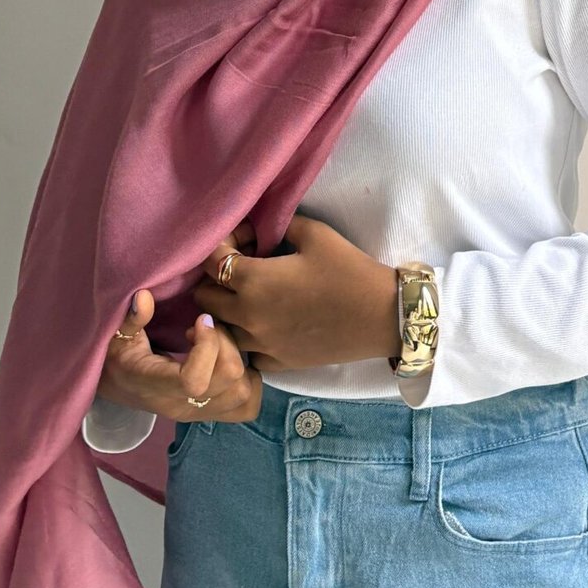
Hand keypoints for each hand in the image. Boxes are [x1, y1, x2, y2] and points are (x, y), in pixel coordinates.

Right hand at [98, 290, 262, 424]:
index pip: (194, 380)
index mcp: (154, 386)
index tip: (201, 319)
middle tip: (209, 328)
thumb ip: (131, 318)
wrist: (116, 386)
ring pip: (243, 394)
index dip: (208, 346)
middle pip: (229, 380)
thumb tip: (145, 296)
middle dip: (227, 344)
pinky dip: (249, 383)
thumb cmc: (116, 356)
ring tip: (218, 346)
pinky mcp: (211, 414)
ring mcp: (198, 414)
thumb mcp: (115, 335)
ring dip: (240, 361)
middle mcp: (180, 406)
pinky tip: (230, 362)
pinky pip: (247, 407)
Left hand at [190, 213, 402, 376]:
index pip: (211, 260)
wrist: (382, 316)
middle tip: (245, 267)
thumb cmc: (350, 270)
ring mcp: (261, 344)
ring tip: (254, 297)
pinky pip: (248, 352)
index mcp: (253, 281)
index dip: (223, 244)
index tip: (247, 239)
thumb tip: (265, 226)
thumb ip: (282, 226)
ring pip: (222, 328)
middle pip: (205, 297)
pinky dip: (251, 338)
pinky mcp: (278, 361)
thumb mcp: (317, 234)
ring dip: (230, 310)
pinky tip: (270, 324)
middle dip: (216, 278)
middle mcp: (247, 316)